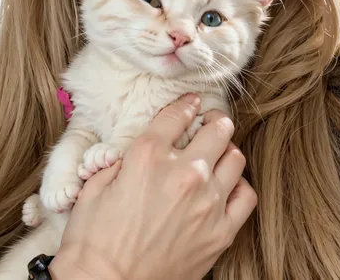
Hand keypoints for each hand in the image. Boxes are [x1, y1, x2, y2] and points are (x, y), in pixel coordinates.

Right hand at [49, 94, 256, 279]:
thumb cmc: (94, 238)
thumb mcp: (96, 185)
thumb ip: (122, 159)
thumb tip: (138, 151)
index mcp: (149, 155)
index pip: (178, 114)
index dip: (186, 104)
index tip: (192, 102)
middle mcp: (183, 172)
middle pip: (218, 128)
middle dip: (215, 120)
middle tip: (212, 122)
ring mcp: (207, 201)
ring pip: (236, 157)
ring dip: (227, 151)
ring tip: (217, 156)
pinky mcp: (220, 231)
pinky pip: (245, 196)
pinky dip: (238, 186)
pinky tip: (226, 188)